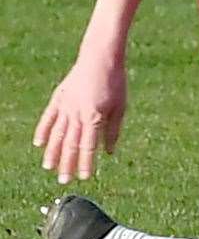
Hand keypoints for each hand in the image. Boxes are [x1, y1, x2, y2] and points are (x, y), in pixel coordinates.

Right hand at [34, 54, 127, 183]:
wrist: (101, 57)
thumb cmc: (115, 82)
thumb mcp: (120, 106)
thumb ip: (113, 130)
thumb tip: (108, 153)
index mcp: (94, 117)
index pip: (88, 147)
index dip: (86, 163)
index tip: (84, 177)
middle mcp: (77, 114)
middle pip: (70, 144)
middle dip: (67, 164)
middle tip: (64, 181)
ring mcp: (66, 106)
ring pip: (57, 134)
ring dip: (52, 152)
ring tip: (49, 168)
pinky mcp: (58, 98)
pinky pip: (48, 118)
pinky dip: (43, 131)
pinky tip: (39, 144)